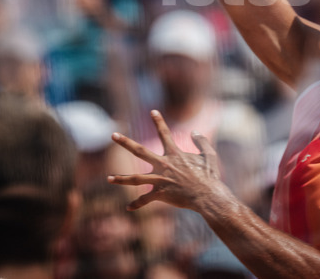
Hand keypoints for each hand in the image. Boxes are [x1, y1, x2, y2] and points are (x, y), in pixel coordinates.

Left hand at [108, 110, 228, 210]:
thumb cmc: (210, 176)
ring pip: (136, 179)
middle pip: (140, 151)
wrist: (208, 196)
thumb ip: (201, 142)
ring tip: (109, 178)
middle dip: (125, 142)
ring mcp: (161, 180)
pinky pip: (145, 200)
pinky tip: (128, 208)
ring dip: (121, 179)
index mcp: (175, 154)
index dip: (159, 121)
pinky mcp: (161, 194)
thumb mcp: (209, 155)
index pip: (164, 133)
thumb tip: (194, 132)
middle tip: (113, 134)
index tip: (152, 111)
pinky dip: (137, 204)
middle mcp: (164, 164)